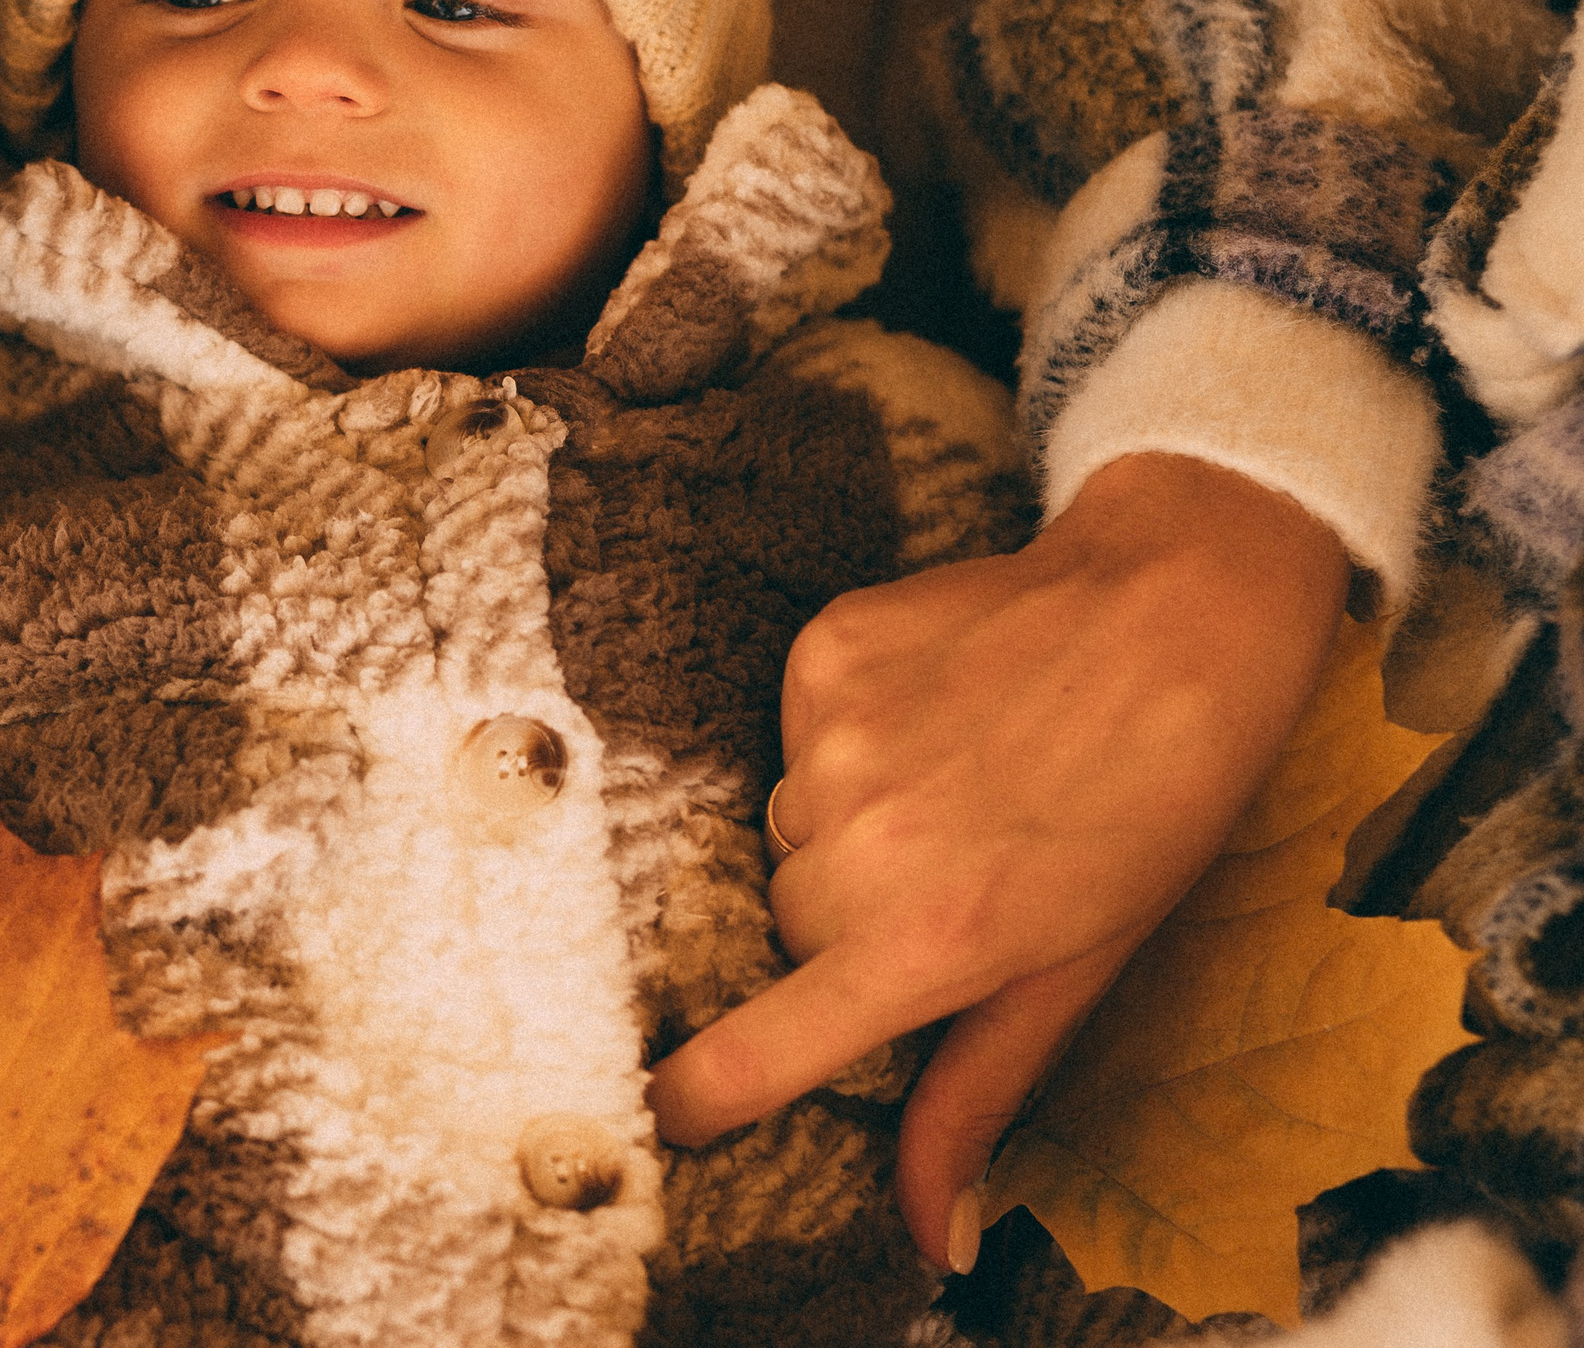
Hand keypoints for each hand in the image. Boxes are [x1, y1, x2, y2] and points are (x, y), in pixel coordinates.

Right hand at [645, 453, 1349, 1270]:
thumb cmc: (1157, 804)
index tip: (671, 1111)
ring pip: (790, 828)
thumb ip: (977, 1095)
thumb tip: (932, 1236)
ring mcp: (827, 741)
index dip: (702, 1092)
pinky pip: (793, 733)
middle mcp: (858, 848)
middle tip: (951, 873)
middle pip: (791, 923)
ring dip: (849, 824)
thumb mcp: (1079, 968)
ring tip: (955, 778)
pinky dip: (846, 734)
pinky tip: (934, 708)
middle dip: (849, 919)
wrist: (1176, 612)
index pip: (761, 1047)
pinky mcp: (818, 657)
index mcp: (927, 942)